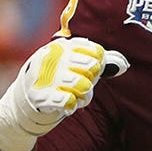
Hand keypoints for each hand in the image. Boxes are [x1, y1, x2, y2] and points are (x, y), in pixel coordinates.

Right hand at [0, 37, 129, 150]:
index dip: (98, 64)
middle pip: (91, 67)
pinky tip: (68, 104)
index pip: (96, 52)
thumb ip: (101, 62)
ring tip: (76, 96)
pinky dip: (72, 105)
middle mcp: (53, 57)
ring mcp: (46, 76)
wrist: (28, 98)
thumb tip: (124, 64)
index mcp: (63, 45)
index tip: (91, 70)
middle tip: (83, 84)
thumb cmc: (60, 78)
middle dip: (92, 79)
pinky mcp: (40, 96)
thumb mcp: (78, 66)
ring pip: (83, 85)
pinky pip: (68, 101)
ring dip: (85, 95)